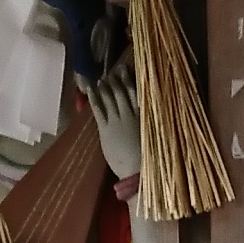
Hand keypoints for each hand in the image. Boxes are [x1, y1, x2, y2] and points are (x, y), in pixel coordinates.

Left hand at [89, 64, 141, 183]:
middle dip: (117, 80)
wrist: (137, 172)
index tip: (127, 71)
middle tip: (113, 70)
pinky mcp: (105, 129)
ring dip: (105, 86)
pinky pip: (98, 110)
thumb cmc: (148, 158)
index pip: (137, 92)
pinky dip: (94, 98)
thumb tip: (147, 110)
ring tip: (102, 78)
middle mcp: (130, 114)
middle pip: (122, 92)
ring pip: (110, 98)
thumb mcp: (153, 135)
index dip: (130, 80)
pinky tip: (90, 89)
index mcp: (143, 115)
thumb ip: (149, 121)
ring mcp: (116, 121)